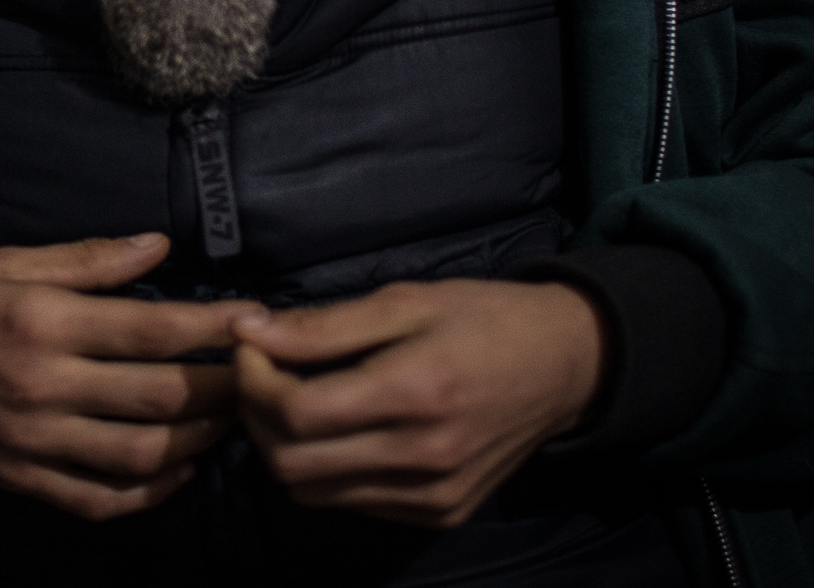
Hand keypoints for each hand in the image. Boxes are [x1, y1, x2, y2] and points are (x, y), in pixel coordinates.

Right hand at [0, 234, 257, 519]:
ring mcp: (33, 439)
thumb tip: (158, 245)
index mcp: (43, 321)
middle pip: (159, 397)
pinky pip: (99, 499)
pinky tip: (178, 470)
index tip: (256, 321)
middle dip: (222, 388)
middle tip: (258, 374)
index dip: (214, 326)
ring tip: (228, 419)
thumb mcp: (8, 261)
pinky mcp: (21, 478)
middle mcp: (43, 384)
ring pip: (140, 455)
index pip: (152, 329)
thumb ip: (88, 259)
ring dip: (198, 441)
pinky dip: (149, 493)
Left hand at [230, 279, 607, 526]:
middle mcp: (424, 456)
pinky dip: (329, 469)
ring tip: (299, 398)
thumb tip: (249, 333)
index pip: (296, 412)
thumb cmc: (484, 319)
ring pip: (314, 491)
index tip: (252, 347)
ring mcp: (433, 494)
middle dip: (258, 416)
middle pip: (291, 463)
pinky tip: (343, 428)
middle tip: (265, 373)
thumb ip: (324, 325)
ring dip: (287, 447)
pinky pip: (353, 503)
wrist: (564, 366)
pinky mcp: (441, 513)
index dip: (254, 381)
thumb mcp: (406, 301)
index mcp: (415, 391)